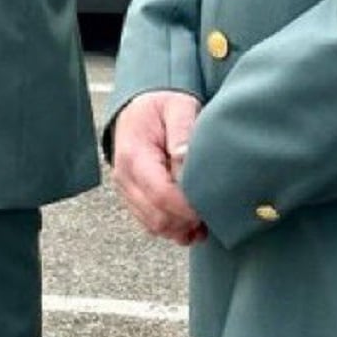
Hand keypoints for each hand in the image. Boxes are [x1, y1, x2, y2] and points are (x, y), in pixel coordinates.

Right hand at [111, 90, 207, 245]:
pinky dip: (173, 228)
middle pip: (157, 217)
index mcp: (134, 155)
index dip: (188, 207)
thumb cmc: (160, 107)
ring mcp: (126, 190)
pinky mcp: (132, 197)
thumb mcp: (177, 107)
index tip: (211, 205)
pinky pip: (151, 224)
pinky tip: (192, 222)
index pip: (161, 194)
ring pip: (154, 226)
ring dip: (181, 228)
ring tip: (205, 219)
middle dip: (187, 221)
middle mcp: (124, 177)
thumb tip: (184, 158)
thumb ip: (182, 132)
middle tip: (213, 211)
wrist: (138, 109)